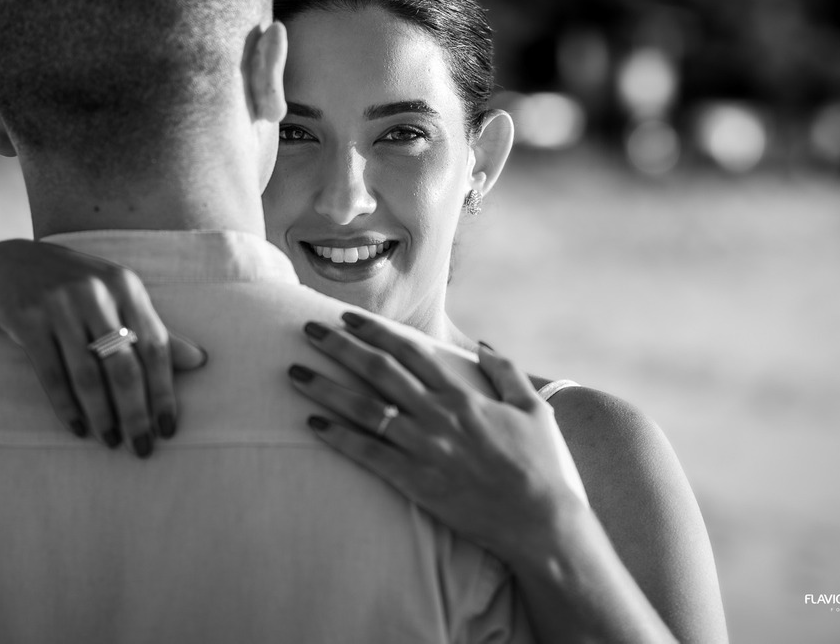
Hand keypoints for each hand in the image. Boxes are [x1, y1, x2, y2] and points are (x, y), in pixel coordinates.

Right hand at [0, 239, 206, 456]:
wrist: (10, 265)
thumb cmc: (77, 288)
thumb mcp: (118, 298)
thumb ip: (154, 330)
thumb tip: (201, 361)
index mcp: (126, 286)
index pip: (155, 346)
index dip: (164, 391)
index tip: (169, 428)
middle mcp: (95, 293)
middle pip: (123, 366)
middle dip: (136, 413)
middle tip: (142, 448)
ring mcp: (59, 305)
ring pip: (87, 374)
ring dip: (102, 415)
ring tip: (111, 442)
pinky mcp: (28, 320)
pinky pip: (51, 374)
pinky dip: (66, 406)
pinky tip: (78, 428)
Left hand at [289, 311, 587, 559]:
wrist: (543, 523)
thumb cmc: (544, 466)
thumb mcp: (535, 408)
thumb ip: (507, 371)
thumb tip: (483, 344)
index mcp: (464, 395)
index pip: (410, 351)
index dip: (375, 331)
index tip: (346, 318)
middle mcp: (439, 415)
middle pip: (379, 371)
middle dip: (340, 347)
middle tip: (307, 330)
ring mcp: (425, 448)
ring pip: (365, 409)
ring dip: (327, 388)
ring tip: (295, 372)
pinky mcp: (416, 482)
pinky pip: (368, 455)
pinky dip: (338, 438)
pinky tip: (311, 425)